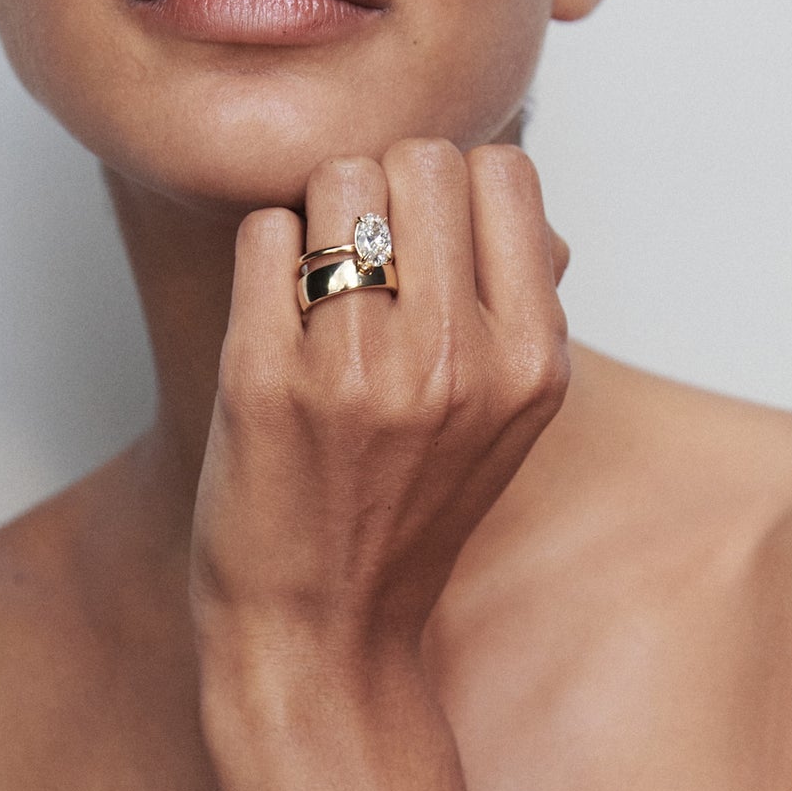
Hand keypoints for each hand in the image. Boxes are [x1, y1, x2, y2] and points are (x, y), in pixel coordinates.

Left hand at [189, 137, 569, 672]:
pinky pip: (265, 230)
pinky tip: (276, 315)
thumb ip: (520, 295)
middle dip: (386, 186)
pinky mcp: (261, 375)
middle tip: (366, 257)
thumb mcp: (508, 414)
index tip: (427, 237)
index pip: (501, 168)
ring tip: (321, 285)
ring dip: (322, 214)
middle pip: (418, 156)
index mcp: (529, 358)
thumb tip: (503, 184)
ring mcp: (356, 367)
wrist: (322, 634)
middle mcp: (454, 358)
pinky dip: (266, 255)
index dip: (456, 187)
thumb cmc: (410, 510)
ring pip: (336, 177)